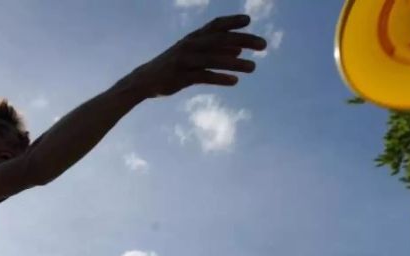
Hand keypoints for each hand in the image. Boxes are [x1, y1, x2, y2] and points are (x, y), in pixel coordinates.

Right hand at [124, 14, 266, 97]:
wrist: (145, 80)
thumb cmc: (173, 66)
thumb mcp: (194, 54)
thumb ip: (216, 51)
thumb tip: (239, 50)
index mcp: (193, 38)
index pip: (215, 25)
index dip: (231, 21)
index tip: (249, 20)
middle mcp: (190, 45)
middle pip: (220, 39)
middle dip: (244, 40)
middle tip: (264, 44)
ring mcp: (185, 60)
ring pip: (214, 59)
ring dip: (235, 63)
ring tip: (254, 67)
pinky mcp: (181, 77)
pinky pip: (203, 76)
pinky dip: (219, 78)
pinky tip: (235, 81)